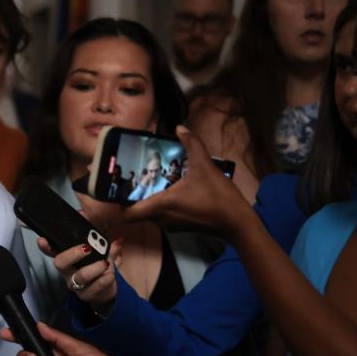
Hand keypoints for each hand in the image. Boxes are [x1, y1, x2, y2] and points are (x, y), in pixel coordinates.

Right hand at [41, 237, 123, 314]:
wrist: (106, 292)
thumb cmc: (99, 269)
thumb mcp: (104, 256)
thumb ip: (108, 248)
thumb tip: (118, 241)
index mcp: (68, 259)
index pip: (53, 252)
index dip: (46, 247)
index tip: (42, 240)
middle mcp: (67, 272)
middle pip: (60, 262)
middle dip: (72, 254)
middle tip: (87, 248)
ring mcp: (75, 284)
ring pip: (80, 276)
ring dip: (94, 268)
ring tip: (105, 264)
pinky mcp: (85, 295)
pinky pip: (93, 287)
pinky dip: (104, 280)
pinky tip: (111, 276)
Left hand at [124, 127, 252, 239]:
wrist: (237, 223)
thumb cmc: (218, 197)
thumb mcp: (205, 166)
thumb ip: (192, 145)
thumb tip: (180, 128)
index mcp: (161, 206)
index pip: (127, 213)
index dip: (119, 202)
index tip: (120, 187)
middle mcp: (161, 219)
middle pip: (137, 211)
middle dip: (135, 195)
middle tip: (137, 177)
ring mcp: (171, 225)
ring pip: (151, 213)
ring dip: (150, 199)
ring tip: (155, 180)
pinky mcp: (181, 227)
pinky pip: (164, 216)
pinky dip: (163, 205)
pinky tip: (173, 190)